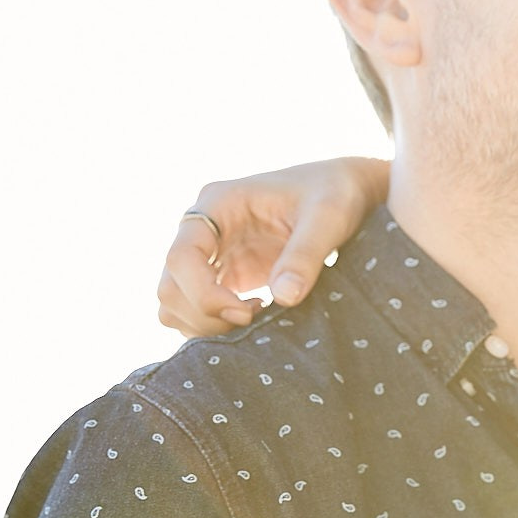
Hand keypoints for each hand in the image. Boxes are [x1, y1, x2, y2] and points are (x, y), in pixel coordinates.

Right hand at [156, 156, 390, 335]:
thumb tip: (284, 298)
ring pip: (175, 303)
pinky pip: (197, 309)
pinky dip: (216, 324)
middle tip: (254, 318)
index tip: (247, 311)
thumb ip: (305, 255)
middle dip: (204, 315)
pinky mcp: (225, 275)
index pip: (181, 257)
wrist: (346, 193)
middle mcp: (203, 229)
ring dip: (205, 324)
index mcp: (217, 203)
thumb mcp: (327, 217)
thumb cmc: (335, 193)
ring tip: (256, 316)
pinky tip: (257, 314)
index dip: (203, 293)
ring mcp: (211, 253)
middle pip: (170, 286)